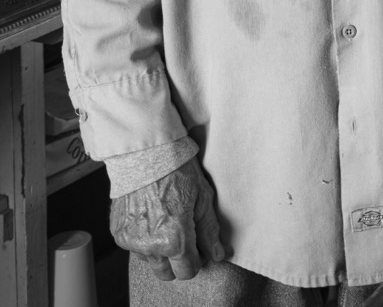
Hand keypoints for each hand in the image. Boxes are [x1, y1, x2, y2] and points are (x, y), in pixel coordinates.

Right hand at [110, 156, 224, 280]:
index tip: (198, 246)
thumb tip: (218, 254)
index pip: (187, 271)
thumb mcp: (203, 197)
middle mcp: (150, 245)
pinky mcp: (119, 233)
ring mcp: (131, 241)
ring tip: (167, 221)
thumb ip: (210, 230)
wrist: (146, 153)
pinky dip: (144, 238)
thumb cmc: (179, 170)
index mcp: (174, 239)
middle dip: (177, 260)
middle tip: (184, 236)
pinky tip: (152, 215)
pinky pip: (135, 247)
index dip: (196, 260)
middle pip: (166, 273)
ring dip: (160, 250)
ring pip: (150, 261)